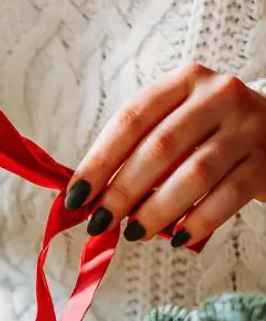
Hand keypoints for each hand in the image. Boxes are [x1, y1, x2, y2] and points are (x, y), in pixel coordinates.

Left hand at [64, 62, 265, 246]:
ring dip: (156, 210)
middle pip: (159, 148)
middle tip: (99, 222)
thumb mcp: (171, 126)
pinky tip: (176, 238)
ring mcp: (247, 127)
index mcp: (183, 82)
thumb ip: (133, 152)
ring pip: (194, 174)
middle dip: (122, 191)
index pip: (130, 121)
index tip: (75, 197)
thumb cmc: (206, 134)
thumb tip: (86, 197)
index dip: (98, 162)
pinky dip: (197, 221)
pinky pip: (227, 196)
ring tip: (133, 233)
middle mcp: (217, 96)